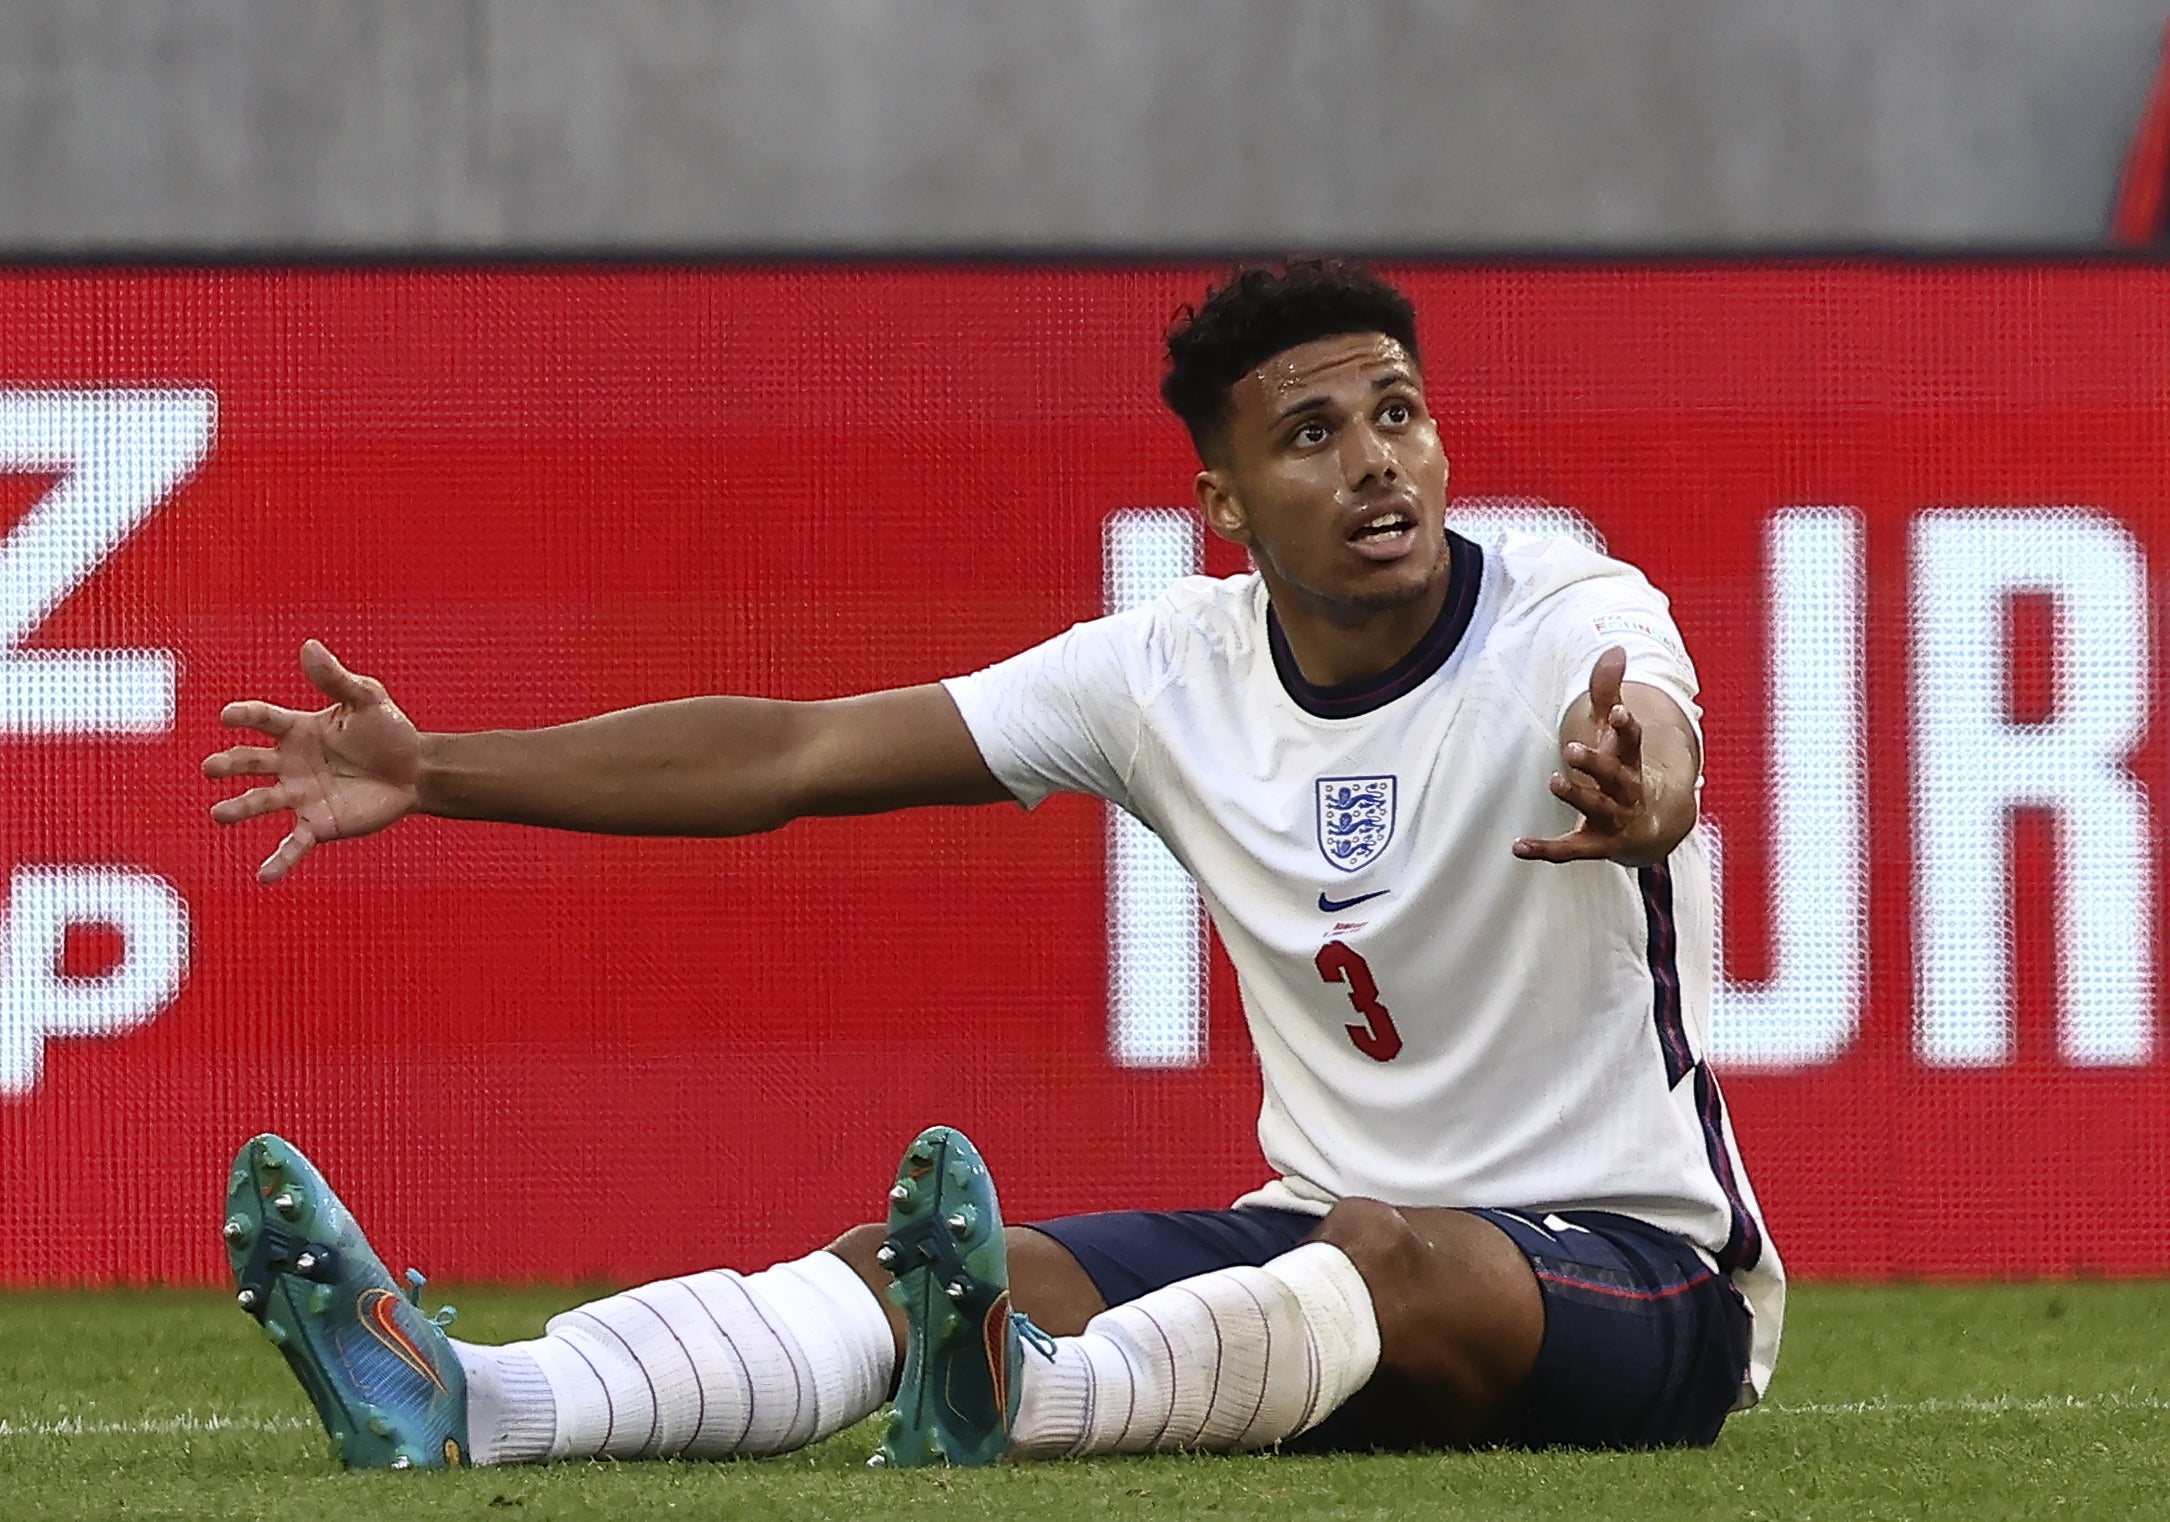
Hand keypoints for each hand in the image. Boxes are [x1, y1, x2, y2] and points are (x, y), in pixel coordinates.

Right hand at [203, 641, 422, 883]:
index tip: (228, 716)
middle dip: (229, 764)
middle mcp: (290, 763)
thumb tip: (309, 646)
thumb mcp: (367, 699)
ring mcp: (300, 795)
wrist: (416, 771)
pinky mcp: (317, 823)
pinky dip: (279, 861)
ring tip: (219, 815)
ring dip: (239, 808)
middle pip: (250, 761)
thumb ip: (336, 679)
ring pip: (261, 802)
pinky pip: (293, 844)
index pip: (264, 720)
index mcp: (298, 729)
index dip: (245, 716)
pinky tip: (263, 876)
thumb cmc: (389, 730)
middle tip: (211, 768)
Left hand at [1512, 646, 1668, 866]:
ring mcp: (1614, 820)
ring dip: (1577, 795)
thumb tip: (1616, 648)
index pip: (1633, 742)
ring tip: (1553, 781)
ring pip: (1597, 808)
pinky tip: (1518, 847)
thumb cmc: (1623, 769)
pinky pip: (1571, 850)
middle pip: (1616, 776)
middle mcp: (1627, 791)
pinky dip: (1545, 849)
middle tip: (1570, 748)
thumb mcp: (1614, 731)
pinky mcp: (1596, 845)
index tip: (1618, 711)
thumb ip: (1608, 691)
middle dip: (1596, 763)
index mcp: (1630, 761)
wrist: (1649, 828)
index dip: (1626, 726)